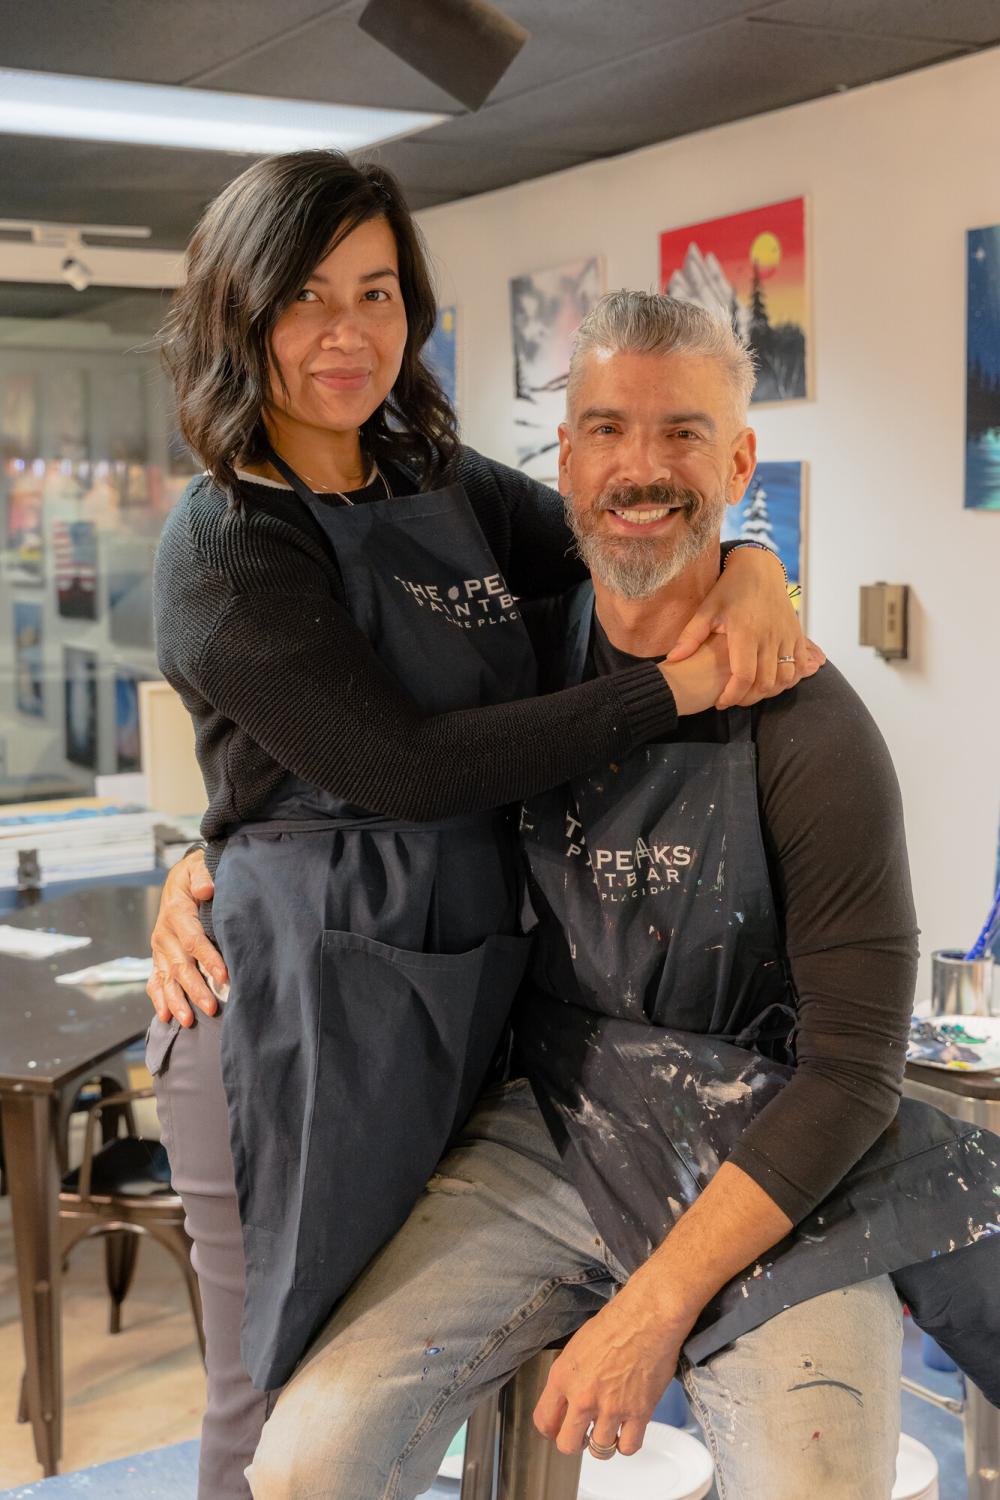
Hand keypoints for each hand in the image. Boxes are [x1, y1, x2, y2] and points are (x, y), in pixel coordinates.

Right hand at [146, 850, 227, 1026]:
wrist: (179, 878)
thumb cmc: (195, 874)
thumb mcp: (199, 866)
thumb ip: (202, 876)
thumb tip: (206, 890)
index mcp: (176, 913)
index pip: (194, 940)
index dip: (208, 958)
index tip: (223, 975)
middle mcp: (164, 934)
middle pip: (180, 965)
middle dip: (195, 988)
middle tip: (211, 1008)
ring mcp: (159, 948)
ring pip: (167, 978)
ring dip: (177, 1000)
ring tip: (188, 1020)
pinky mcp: (158, 956)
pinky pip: (155, 980)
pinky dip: (159, 998)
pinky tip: (166, 1016)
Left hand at [533, 1278, 689, 1458]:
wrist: (647, 1317)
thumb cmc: (615, 1322)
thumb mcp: (577, 1346)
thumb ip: (569, 1377)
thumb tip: (568, 1399)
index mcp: (563, 1376)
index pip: (544, 1420)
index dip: (550, 1429)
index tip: (557, 1429)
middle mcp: (583, 1396)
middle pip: (567, 1444)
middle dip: (574, 1442)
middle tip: (582, 1434)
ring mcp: (611, 1407)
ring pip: (599, 1450)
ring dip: (603, 1442)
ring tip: (608, 1429)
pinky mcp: (638, 1412)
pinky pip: (628, 1447)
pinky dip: (627, 1444)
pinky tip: (627, 1430)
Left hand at [667, 548, 826, 708]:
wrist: (760, 569)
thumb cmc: (730, 590)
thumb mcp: (706, 610)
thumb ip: (690, 636)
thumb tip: (672, 660)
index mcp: (746, 632)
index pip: (743, 676)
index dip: (732, 696)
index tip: (720, 703)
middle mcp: (770, 636)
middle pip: (765, 683)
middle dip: (748, 699)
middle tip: (732, 700)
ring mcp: (787, 636)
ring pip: (784, 679)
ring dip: (768, 692)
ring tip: (749, 692)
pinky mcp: (797, 635)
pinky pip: (799, 667)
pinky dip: (787, 680)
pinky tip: (770, 681)